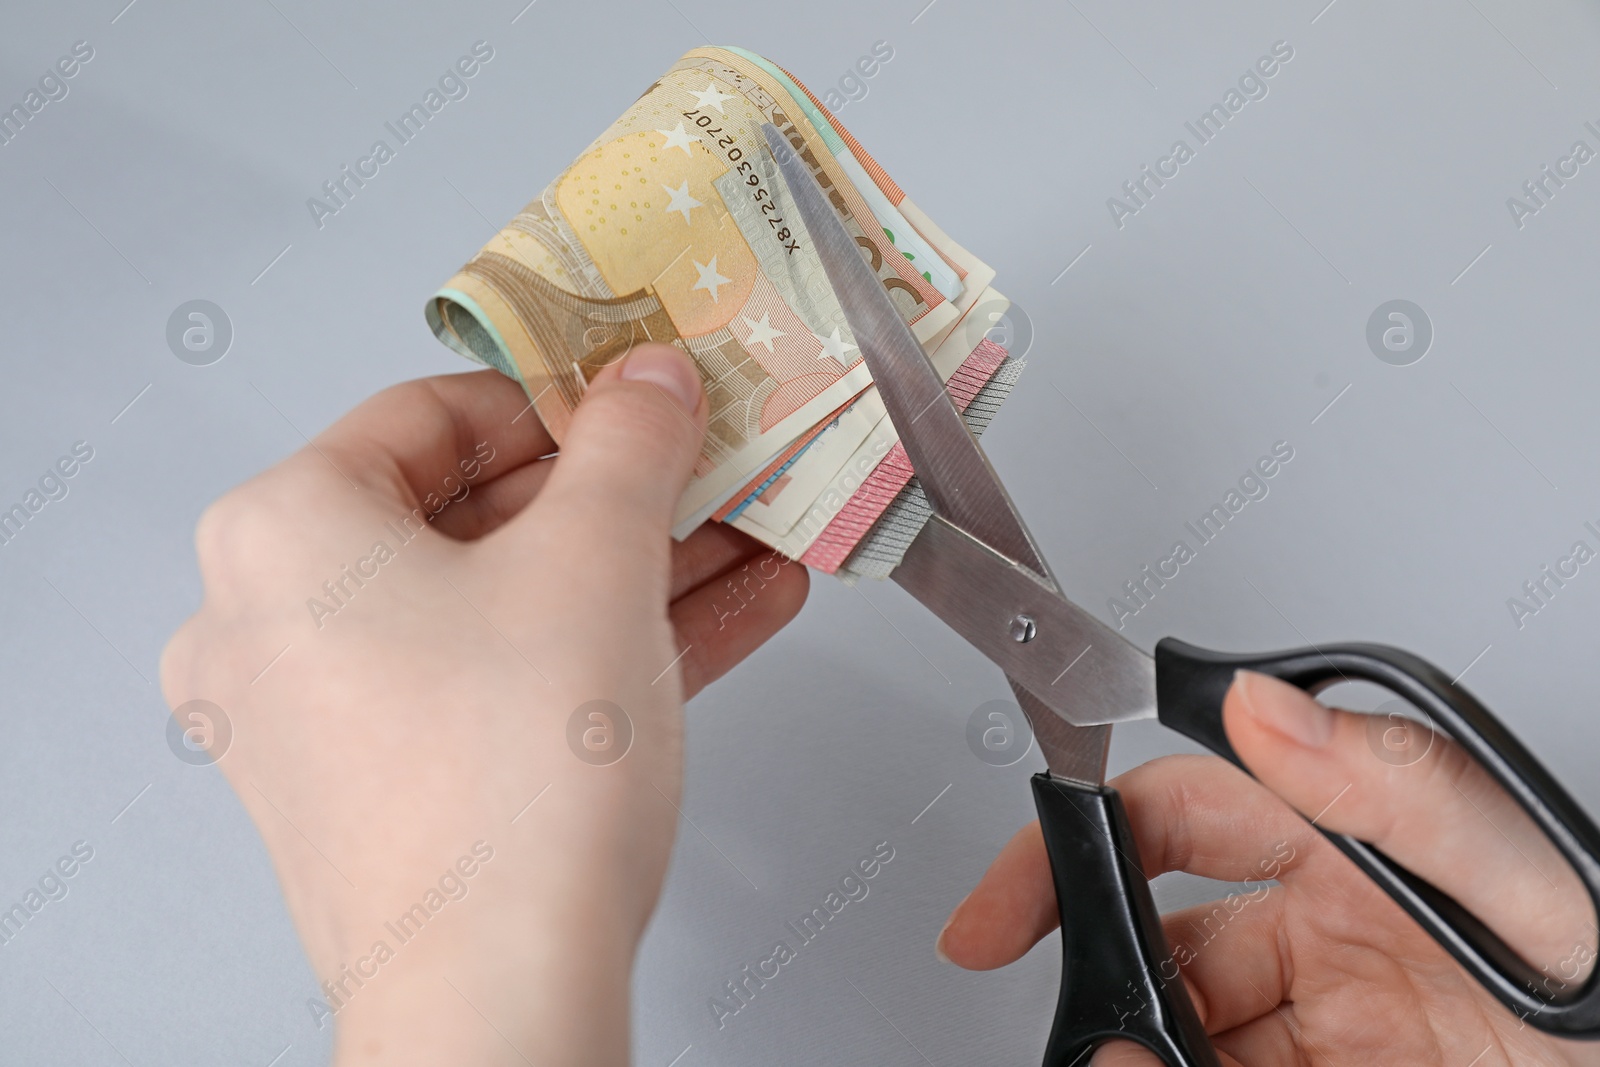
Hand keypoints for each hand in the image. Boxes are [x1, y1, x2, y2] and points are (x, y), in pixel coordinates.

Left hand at [161, 345, 807, 1065]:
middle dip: (619, 498)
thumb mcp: (597, 560)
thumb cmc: (512, 784)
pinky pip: (499, 683)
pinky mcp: (384, 789)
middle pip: (476, 516)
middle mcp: (274, 622)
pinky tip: (715, 623)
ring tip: (741, 545)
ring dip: (633, 573)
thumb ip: (630, 445)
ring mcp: (325, 717)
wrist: (500, 997)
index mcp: (284, 533)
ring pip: (501, 606)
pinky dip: (597, 649)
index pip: (434, 413)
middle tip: (703, 473)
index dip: (561, 397)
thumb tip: (647, 384)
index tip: (639, 399)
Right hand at [937, 671, 1599, 1065]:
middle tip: (1079, 1034)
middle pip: (1157, 940)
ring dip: (1138, 1045)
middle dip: (1096, 978)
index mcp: (1355, 843)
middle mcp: (1330, 930)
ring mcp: (1332, 1022)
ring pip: (1182, 1026)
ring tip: (1137, 1064)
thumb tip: (1263, 709)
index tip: (1008, 903)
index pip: (1179, 814)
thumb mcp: (1535, 885)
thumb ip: (1405, 790)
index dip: (1076, 845)